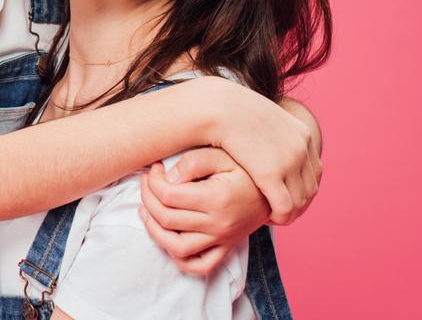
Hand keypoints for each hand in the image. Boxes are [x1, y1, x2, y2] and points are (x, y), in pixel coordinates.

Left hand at [138, 148, 268, 274]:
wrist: (274, 190)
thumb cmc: (244, 168)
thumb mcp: (221, 155)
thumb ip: (193, 162)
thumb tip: (168, 178)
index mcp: (217, 199)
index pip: (168, 195)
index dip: (153, 181)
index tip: (154, 169)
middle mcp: (219, 224)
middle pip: (167, 219)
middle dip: (147, 198)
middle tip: (146, 183)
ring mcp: (222, 240)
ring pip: (177, 247)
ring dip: (154, 230)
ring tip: (146, 210)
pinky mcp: (226, 248)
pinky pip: (199, 265)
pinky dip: (179, 257)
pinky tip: (167, 237)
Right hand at [202, 78, 322, 224]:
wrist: (218, 106)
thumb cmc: (231, 111)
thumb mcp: (262, 118)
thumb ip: (271, 132)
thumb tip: (267, 141)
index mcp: (302, 134)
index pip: (315, 171)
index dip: (302, 189)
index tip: (286, 197)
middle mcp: (301, 147)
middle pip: (310, 189)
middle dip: (297, 205)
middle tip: (279, 213)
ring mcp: (289, 160)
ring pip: (299, 202)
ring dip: (288, 214)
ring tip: (271, 217)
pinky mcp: (271, 174)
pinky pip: (284, 207)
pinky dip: (279, 218)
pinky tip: (266, 218)